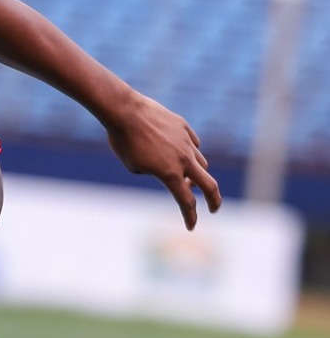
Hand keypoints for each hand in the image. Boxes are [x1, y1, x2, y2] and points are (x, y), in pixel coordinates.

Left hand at [104, 92, 221, 229]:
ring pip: (202, 163)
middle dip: (214, 200)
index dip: (190, 217)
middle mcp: (183, 159)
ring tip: (189, 181)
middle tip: (213, 208)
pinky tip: (184, 155)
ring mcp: (186, 142)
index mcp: (170, 173)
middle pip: (209, 185)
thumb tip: (170, 169)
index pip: (186, 201)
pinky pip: (194, 144)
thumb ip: (156, 172)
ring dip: (198, 175)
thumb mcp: (135, 167)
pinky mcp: (184, 127)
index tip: (191, 226)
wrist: (125, 111)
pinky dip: (191, 154)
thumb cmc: (123, 142)